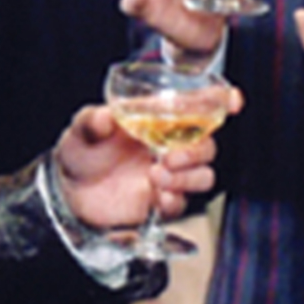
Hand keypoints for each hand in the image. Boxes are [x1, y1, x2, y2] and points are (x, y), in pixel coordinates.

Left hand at [52, 88, 243, 229]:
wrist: (71, 195)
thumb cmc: (81, 153)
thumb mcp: (79, 132)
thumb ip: (91, 122)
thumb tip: (104, 117)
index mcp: (156, 119)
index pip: (196, 106)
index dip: (220, 102)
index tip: (232, 102)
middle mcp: (169, 144)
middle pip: (207, 144)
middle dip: (196, 151)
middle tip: (170, 157)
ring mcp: (169, 174)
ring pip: (204, 174)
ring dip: (187, 177)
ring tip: (156, 176)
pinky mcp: (163, 200)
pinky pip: (183, 202)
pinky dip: (174, 200)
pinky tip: (157, 198)